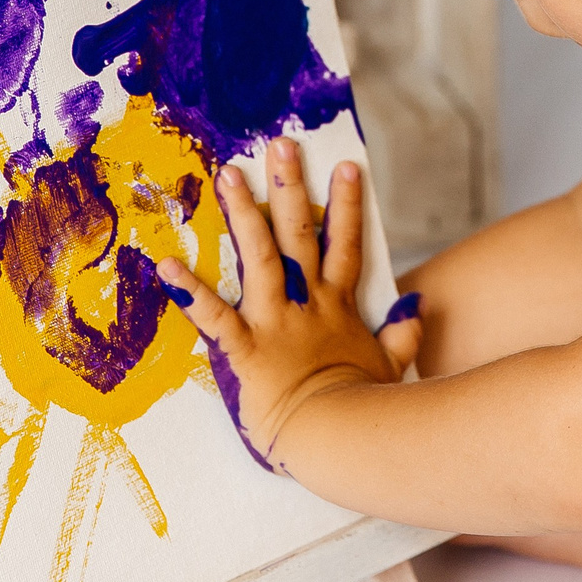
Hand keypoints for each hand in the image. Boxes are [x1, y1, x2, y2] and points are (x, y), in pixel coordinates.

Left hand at [157, 138, 422, 470]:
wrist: (338, 436)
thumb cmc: (364, 407)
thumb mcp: (393, 366)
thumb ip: (403, 334)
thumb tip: (414, 306)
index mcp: (338, 308)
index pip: (345, 246)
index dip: (348, 205)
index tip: (346, 166)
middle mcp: (305, 304)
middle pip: (299, 235)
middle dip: (289, 187)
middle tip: (279, 146)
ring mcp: (274, 322)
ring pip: (258, 257)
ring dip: (243, 214)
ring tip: (228, 175)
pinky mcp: (244, 348)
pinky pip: (213, 315)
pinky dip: (189, 290)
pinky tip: (166, 264)